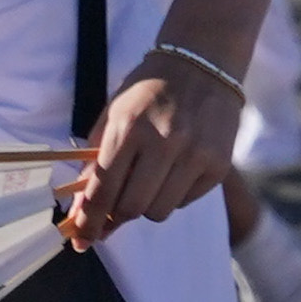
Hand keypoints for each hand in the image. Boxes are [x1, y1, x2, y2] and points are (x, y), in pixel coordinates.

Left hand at [65, 67, 225, 246]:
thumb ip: (96, 163)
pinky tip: (175, 170)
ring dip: (147, 204)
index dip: (89, 220)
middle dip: (118, 214)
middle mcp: (166, 142)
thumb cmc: (149, 90)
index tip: (81, 237)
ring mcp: (197, 154)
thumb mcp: (114, 116)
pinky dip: (173, 194)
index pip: (104, 189)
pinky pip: (184, 201)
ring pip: (159, 211)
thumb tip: (84, 212)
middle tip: (115, 207)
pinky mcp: (219, 165)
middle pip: (132, 208)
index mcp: (131, 127)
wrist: (204, 64)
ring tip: (149, 181)